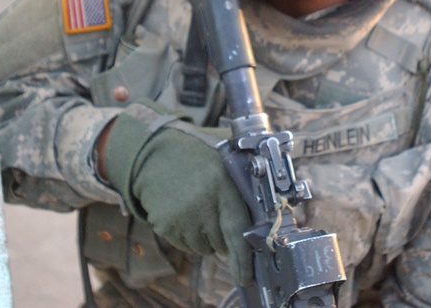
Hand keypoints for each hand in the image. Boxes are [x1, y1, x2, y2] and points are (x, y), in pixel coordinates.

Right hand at [99, 103, 252, 284]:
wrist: (155, 155)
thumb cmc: (198, 158)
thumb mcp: (224, 160)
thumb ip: (246, 181)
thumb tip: (275, 204)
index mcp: (223, 185)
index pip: (237, 230)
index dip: (243, 257)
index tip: (247, 275)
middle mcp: (202, 203)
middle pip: (221, 243)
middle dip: (224, 238)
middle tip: (217, 216)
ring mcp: (182, 216)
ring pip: (204, 248)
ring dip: (206, 238)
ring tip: (199, 211)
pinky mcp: (165, 225)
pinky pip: (185, 246)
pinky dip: (189, 237)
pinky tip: (185, 214)